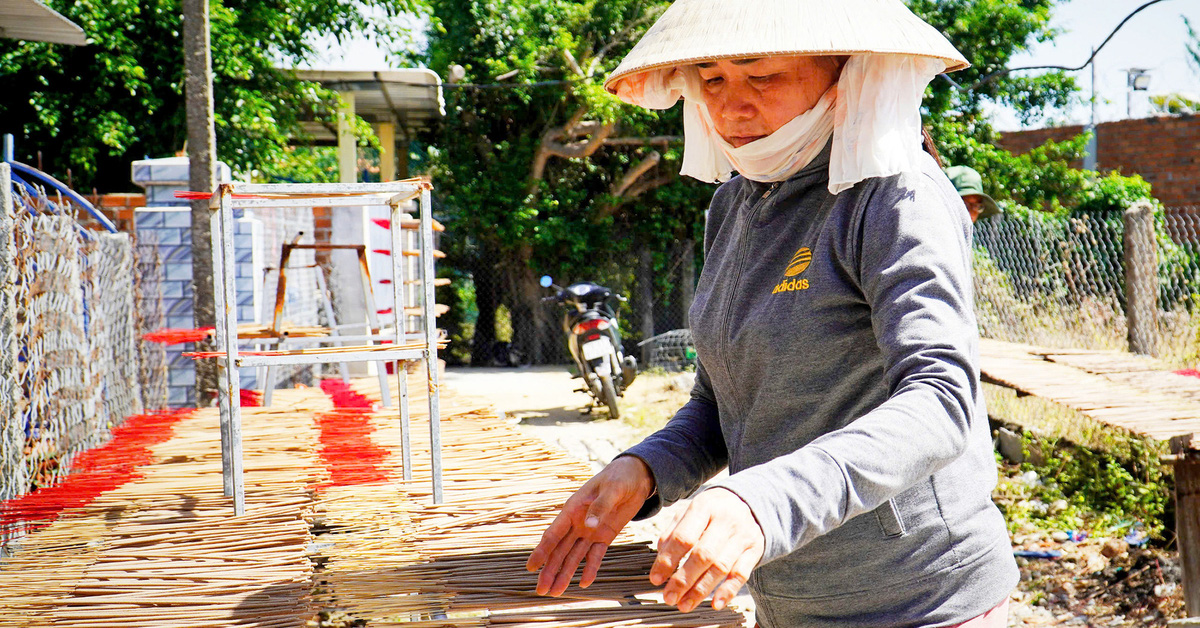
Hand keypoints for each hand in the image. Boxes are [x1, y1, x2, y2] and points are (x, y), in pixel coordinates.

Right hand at [526, 455, 654, 595]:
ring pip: (574, 556)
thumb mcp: (612, 489)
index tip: (530, 567)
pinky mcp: (605, 536)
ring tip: (556, 592)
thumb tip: (589, 526)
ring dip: (565, 573)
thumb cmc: (619, 477)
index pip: (553, 533)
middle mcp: (578, 523)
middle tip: (541, 590)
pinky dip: (590, 568)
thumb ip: (600, 507)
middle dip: (550, 570)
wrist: (636, 476)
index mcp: (573, 509)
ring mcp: (590, 531)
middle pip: (560, 550)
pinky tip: (584, 582)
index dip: (542, 551)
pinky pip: (596, 555)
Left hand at [652, 488, 762, 612]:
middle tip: (669, 597)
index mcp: (703, 507)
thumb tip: (661, 563)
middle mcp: (725, 520)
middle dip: (683, 580)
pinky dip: (728, 591)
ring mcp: (742, 536)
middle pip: (702, 555)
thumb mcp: (689, 511)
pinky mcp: (754, 550)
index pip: (683, 538)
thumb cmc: (710, 511)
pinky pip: (741, 574)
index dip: (667, 560)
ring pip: (720, 567)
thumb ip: (672, 533)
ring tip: (685, 604)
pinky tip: (715, 604)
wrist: (746, 502)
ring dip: (701, 590)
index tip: (656, 579)